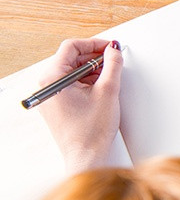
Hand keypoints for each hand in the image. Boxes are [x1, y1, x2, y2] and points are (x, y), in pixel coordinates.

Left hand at [37, 38, 123, 172]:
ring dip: (91, 70)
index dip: (94, 43)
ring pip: (71, 71)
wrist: (86, 156)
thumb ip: (113, 65)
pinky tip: (101, 88)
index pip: (71, 47)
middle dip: (94, 57)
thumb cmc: (90, 131)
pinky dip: (86, 81)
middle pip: (70, 58)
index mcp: (53, 78)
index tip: (109, 47)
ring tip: (109, 77)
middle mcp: (46, 85)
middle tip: (113, 60)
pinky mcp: (56, 105)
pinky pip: (70, 84)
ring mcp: (49, 96)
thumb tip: (113, 51)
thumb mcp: (108, 90)